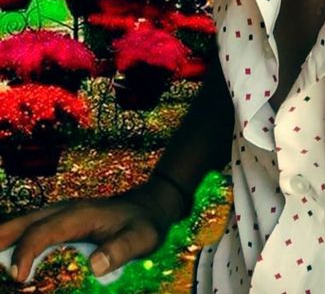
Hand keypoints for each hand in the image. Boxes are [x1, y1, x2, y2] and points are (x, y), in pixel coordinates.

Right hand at [0, 179, 182, 283]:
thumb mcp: (141, 238)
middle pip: (26, 222)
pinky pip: (34, 229)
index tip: (17, 277)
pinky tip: (6, 255)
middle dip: (2, 238)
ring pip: (26, 223)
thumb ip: (120, 250)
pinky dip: (17, 239)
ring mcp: (62, 214)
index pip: (44, 231)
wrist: (149, 206)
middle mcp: (65, 210)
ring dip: (5, 237)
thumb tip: (94, 266)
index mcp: (79, 214)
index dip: (26, 252)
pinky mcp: (62, 222)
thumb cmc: (144, 224)